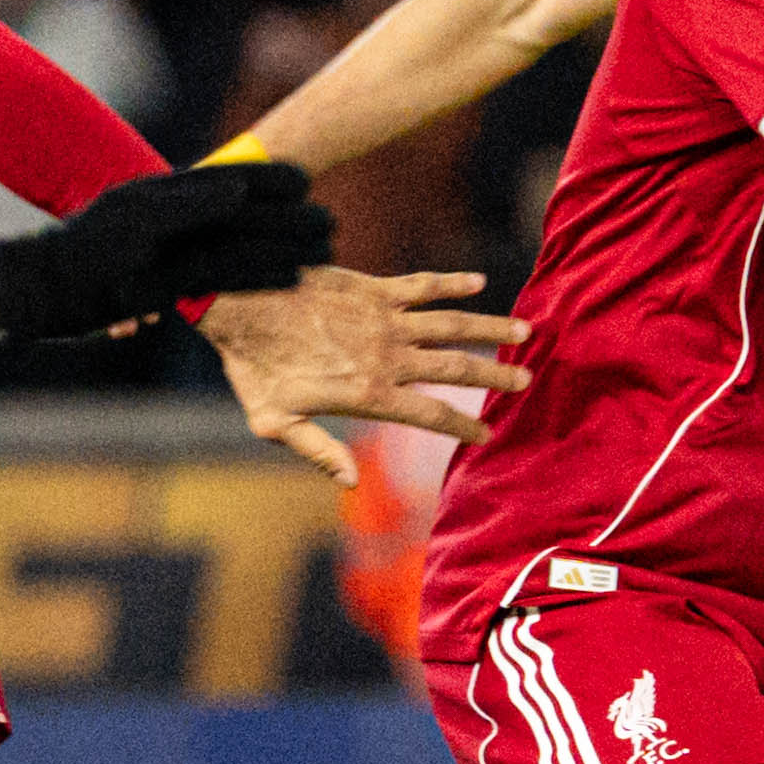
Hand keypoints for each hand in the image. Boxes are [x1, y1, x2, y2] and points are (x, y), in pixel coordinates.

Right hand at [0, 162, 333, 344]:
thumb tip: (214, 202)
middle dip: (287, 208)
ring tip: (327, 243)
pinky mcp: (151, 280)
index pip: (219, 177)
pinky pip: (215, 272)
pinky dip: (257, 269)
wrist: (24, 284)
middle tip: (331, 215)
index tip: (305, 178)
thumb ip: (157, 219)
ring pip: (234, 235)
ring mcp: (153, 242)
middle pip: (236, 202)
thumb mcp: (116, 230)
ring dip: (285, 238)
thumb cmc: (68, 263)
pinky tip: (292, 272)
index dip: (265, 177)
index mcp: (148, 193)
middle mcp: (155, 207)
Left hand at [201, 267, 531, 474]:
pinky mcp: (373, 288)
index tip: (488, 433)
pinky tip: (478, 282)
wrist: (237, 300)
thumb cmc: (252, 367)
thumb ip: (318, 451)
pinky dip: (452, 282)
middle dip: (495, 376)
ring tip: (525, 331)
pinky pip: (422, 285)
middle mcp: (387, 356)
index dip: (464, 425)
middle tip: (526, 380)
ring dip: (490, 328)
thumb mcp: (274, 423)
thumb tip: (352, 481)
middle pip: (456, 369)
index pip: (432, 415)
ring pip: (451, 324)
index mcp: (369, 394)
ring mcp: (383, 319)